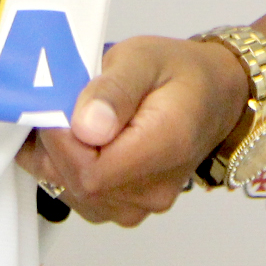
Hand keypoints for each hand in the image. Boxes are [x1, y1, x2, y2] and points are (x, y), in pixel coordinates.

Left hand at [15, 34, 249, 225]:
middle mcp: (153, 189)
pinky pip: (79, 196)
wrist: (211, 96)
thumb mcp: (143, 58)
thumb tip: (86, 126)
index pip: (90, 172)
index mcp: (164, 148)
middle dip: (54, 140)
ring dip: (56, 153)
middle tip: (62, 101)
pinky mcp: (127, 208)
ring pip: (70, 190)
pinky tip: (74, 136)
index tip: (56, 103)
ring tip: (72, 114)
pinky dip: (65, 166)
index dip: (60, 139)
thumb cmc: (180, 74)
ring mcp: (140, 205)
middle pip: (76, 182)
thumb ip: (113, 89)